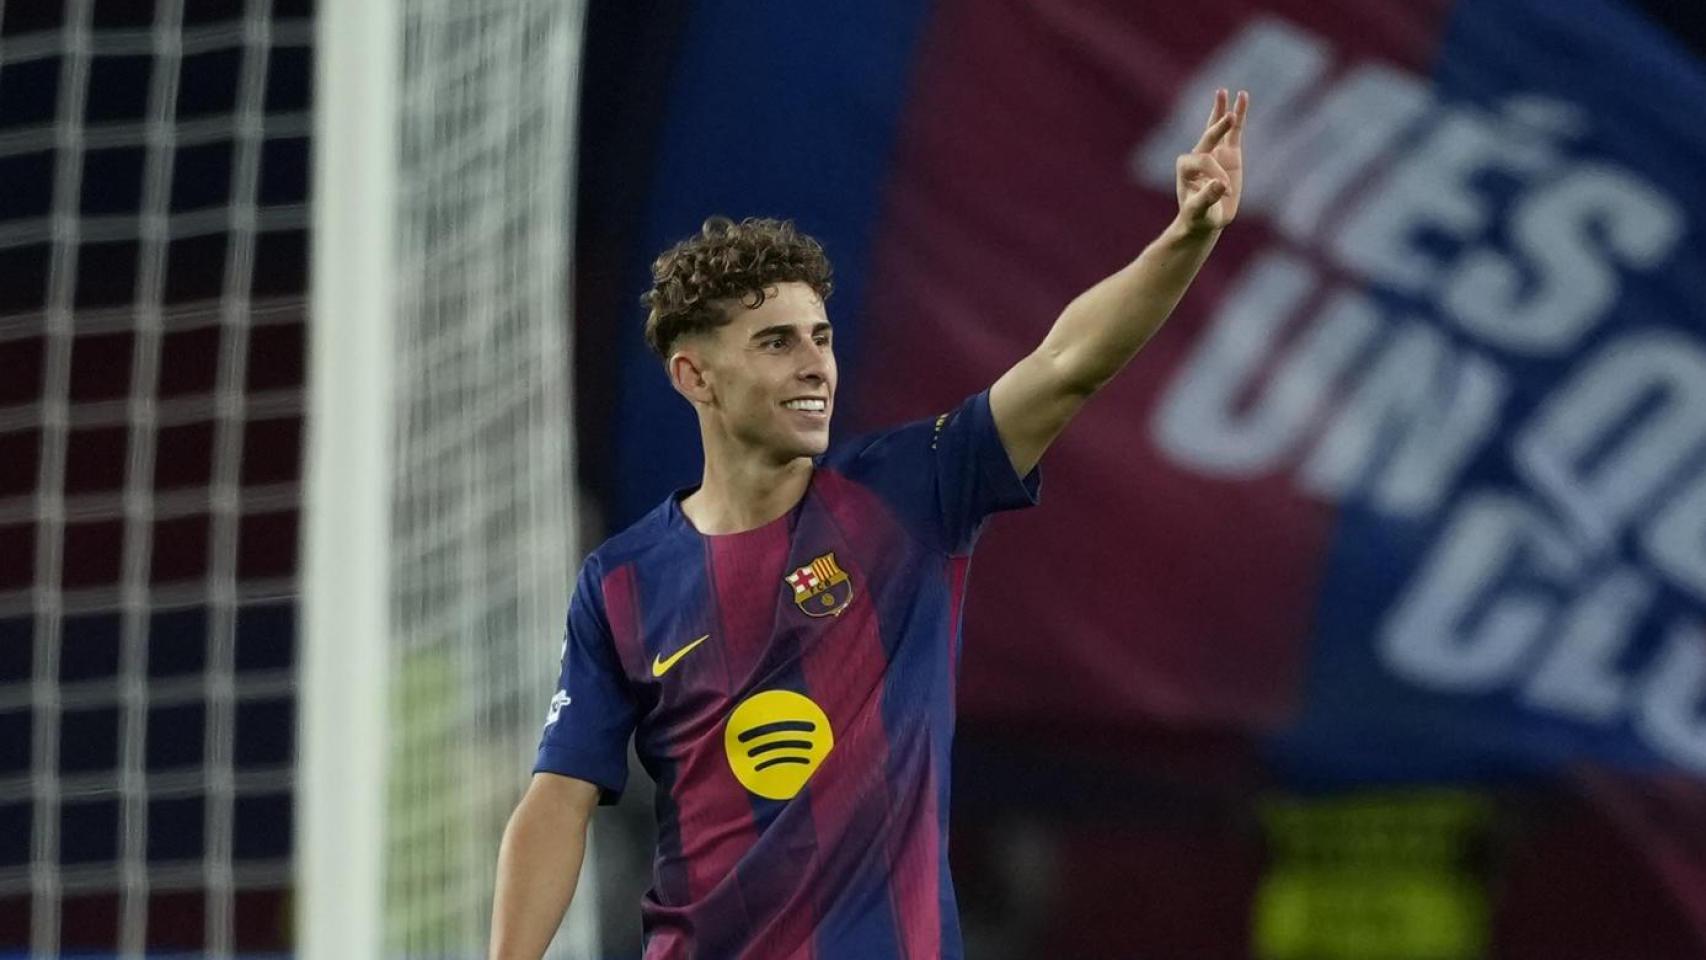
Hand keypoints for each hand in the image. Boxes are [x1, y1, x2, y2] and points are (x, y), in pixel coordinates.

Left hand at [1174, 88, 1246, 232]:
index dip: (1215, 173)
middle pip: (1207, 137)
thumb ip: (1207, 197)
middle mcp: (1197, 155)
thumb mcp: (1200, 211)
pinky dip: (1239, 115)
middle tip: (1229, 117)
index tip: (1226, 190)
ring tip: (1223, 92)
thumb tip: (1222, 183)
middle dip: (1218, 128)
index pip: (1204, 161)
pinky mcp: (1229, 153)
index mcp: (1185, 168)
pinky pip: (1234, 132)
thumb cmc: (1199, 217)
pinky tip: (1242, 97)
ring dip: (1221, 111)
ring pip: (1217, 128)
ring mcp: (1214, 152)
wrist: (1205, 220)